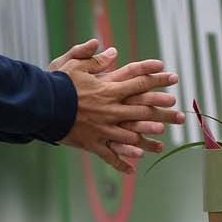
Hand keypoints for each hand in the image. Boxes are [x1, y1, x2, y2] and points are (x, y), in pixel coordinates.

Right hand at [54, 39, 183, 173]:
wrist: (42, 106)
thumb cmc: (57, 84)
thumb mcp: (74, 64)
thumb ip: (95, 59)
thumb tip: (112, 51)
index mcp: (109, 90)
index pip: (139, 83)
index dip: (158, 80)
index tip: (173, 78)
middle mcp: (111, 110)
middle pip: (143, 111)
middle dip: (163, 113)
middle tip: (179, 115)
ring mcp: (103, 128)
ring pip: (131, 135)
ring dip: (147, 139)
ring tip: (162, 143)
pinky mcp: (92, 143)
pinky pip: (110, 155)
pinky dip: (121, 163)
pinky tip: (132, 170)